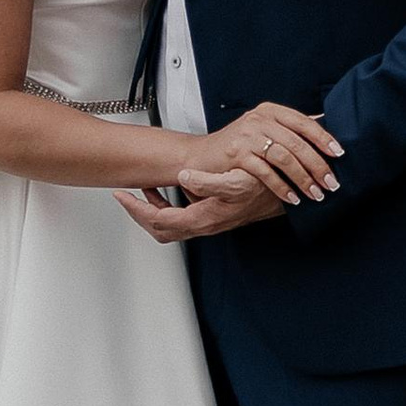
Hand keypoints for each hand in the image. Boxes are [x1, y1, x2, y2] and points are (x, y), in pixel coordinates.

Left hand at [115, 165, 287, 241]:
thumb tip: (182, 177)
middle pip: (159, 228)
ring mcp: (207, 222)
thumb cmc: (262, 192)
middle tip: (125, 196)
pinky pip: (182, 216)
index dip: (137, 208)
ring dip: (153, 208)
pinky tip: (173, 186)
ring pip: (170, 224)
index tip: (122, 196)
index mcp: (201, 219)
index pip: (158, 219)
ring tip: (145, 188)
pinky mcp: (213, 216)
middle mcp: (202, 224)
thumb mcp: (235, 183)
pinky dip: (170, 204)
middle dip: (139, 212)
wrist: (284, 198)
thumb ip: (207, 181)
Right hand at [181, 100, 341, 205]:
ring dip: (303, 178)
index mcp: (270, 111)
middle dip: (318, 165)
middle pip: (297, 142)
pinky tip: (292, 198)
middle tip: (332, 183)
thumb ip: (290, 129)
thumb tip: (324, 123)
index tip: (340, 155)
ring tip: (315, 194)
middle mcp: (259, 119)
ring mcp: (247, 135)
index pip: (304, 122)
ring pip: (284, 157)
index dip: (324, 138)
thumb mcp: (264, 130)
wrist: (199, 157)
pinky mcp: (237, 153)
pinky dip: (282, 187)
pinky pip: (266, 172)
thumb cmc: (237, 147)